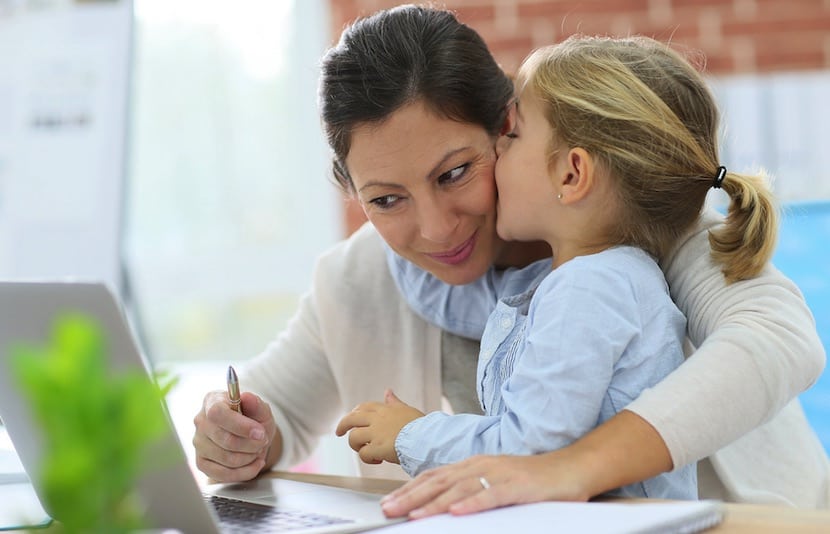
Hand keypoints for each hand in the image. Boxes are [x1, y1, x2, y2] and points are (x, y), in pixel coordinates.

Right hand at [192, 390, 278, 481]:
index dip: (240, 426)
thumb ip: (256, 404)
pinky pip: (224, 475)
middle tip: (263, 441)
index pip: (218, 414)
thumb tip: (247, 397)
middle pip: (225, 440)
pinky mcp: (201, 463)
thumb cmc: (253, 419)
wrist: (250, 435)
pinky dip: (245, 472)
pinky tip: (255, 463)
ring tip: (257, 449)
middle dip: (251, 444)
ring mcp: (199, 444)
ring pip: (227, 459)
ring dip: (250, 457)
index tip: (260, 433)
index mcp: (212, 401)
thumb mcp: (260, 409)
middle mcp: (201, 422)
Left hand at [335, 389, 423, 464]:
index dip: (354, 413)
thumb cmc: (421, 426)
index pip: (363, 407)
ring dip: (357, 446)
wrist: (428, 438)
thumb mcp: (406, 410)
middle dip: (342, 426)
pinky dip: (368, 459)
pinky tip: (378, 461)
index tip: (351, 420)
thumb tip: (388, 391)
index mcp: (385, 410)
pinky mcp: (378, 448)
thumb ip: (394, 402)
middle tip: (339, 433)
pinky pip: (363, 454)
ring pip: (353, 437)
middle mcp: (378, 419)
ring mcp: (376, 434)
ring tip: (366, 451)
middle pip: (351, 419)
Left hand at [380, 452, 589, 518]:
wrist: (572, 468)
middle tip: (388, 510)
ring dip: (434, 503)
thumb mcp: (495, 481)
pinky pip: (491, 496)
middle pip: (440, 482)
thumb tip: (442, 504)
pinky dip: (472, 504)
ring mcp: (500, 475)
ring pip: (460, 489)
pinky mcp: (518, 487)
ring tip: (413, 515)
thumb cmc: (533, 479)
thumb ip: (470, 488)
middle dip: (411, 497)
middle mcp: (482, 465)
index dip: (409, 489)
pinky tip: (457, 513)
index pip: (434, 476)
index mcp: (474, 464)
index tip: (388, 502)